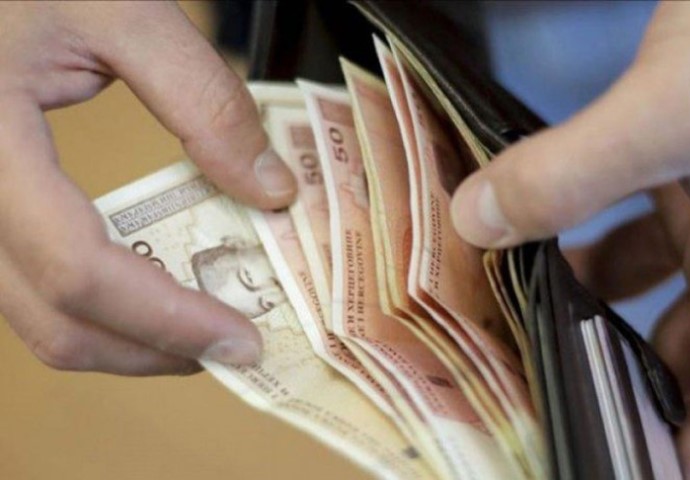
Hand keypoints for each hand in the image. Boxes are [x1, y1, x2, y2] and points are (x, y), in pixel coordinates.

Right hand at [0, 2, 295, 375]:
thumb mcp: (123, 11)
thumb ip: (203, 97)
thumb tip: (272, 190)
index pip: (76, 266)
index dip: (165, 318)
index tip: (240, 337)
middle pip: (52, 319)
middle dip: (151, 351)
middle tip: (232, 346)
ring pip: (37, 316)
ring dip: (127, 339)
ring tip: (201, 326)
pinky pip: (33, 284)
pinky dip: (100, 307)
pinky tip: (153, 289)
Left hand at [452, 2, 689, 477]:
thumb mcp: (672, 115)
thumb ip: (573, 172)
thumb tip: (478, 221)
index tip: (634, 463)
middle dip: (628, 372)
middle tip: (557, 387)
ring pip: (656, 280)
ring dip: (594, 300)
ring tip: (527, 313)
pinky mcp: (687, 160)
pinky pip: (637, 218)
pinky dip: (590, 232)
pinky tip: (540, 228)